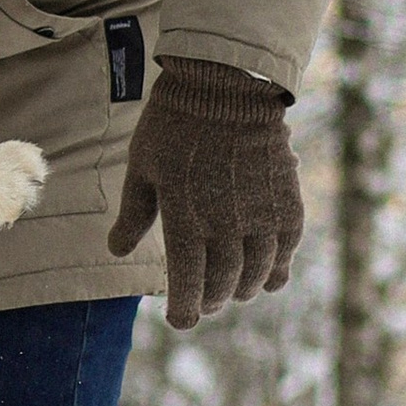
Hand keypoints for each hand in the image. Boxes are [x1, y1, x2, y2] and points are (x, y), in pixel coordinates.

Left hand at [106, 57, 302, 330]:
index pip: (187, 284)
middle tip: (204, 303)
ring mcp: (260, 214)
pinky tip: (269, 274)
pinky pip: (286, 247)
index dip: (184, 310)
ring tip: (234, 291)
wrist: (225, 84)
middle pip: (223, 283)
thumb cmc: (173, 125)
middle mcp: (225, 225)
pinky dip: (278, 267)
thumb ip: (134, 215)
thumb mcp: (142, 168)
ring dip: (244, 288)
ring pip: (257, 272)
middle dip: (211, 300)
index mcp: (184, 219)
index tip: (180, 321)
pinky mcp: (287, 201)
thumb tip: (118, 251)